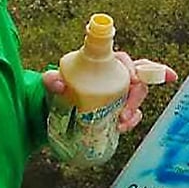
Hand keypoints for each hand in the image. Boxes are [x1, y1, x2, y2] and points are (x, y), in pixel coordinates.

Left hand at [42, 54, 177, 132]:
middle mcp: (115, 75)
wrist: (58, 107)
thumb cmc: (60, 87)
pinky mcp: (120, 108)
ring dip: (134, 110)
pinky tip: (120, 128)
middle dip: (136, 96)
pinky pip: (134, 112)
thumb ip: (51, 79)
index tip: (132, 79)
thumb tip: (58, 84)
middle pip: (136, 79)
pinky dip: (132, 121)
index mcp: (103, 63)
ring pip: (137, 96)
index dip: (132, 66)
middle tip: (125, 112)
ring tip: (121, 123)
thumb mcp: (53, 82)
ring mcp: (119, 92)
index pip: (123, 59)